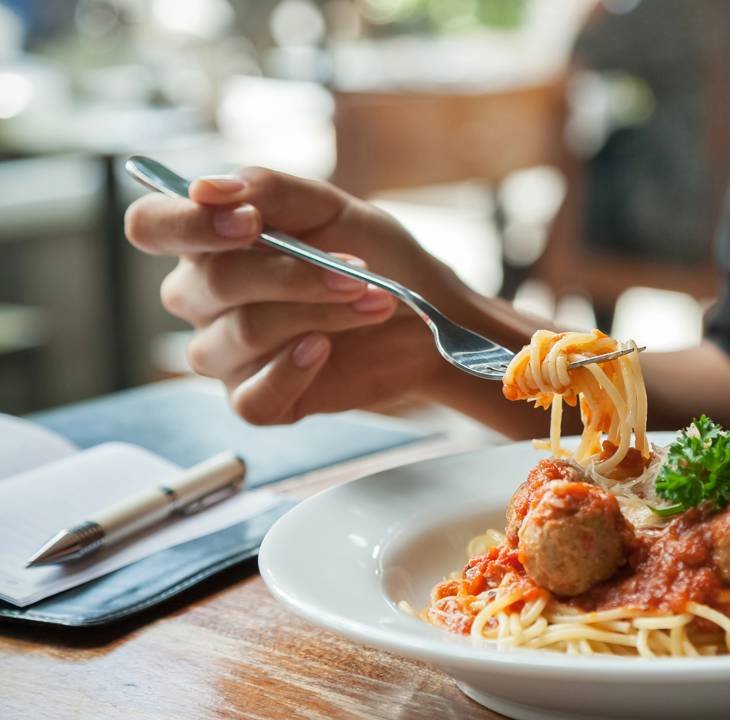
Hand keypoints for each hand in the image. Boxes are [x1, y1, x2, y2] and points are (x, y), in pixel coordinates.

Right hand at [125, 167, 468, 423]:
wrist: (425, 313)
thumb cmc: (372, 255)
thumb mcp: (331, 208)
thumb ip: (269, 190)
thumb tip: (208, 188)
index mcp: (207, 243)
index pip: (151, 226)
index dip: (188, 224)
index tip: (251, 222)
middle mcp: (201, 299)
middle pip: (210, 283)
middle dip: (293, 273)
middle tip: (358, 271)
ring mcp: (224, 354)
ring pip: (244, 333)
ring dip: (318, 313)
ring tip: (373, 300)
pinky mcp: (255, 400)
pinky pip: (252, 397)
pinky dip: (294, 370)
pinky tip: (325, 350)